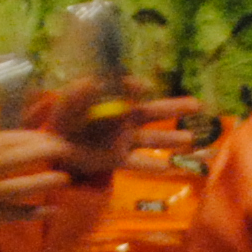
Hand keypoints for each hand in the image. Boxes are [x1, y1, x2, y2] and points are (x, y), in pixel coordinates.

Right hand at [0, 131, 95, 234]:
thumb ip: (11, 139)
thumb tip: (46, 108)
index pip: (8, 140)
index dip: (36, 138)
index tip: (58, 139)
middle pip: (10, 160)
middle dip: (41, 153)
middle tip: (66, 152)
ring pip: (12, 189)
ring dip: (40, 183)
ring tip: (64, 179)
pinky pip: (12, 215)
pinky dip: (33, 214)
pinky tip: (54, 210)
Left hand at [41, 80, 208, 173]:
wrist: (52, 144)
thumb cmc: (63, 117)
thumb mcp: (71, 99)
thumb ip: (86, 90)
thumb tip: (99, 84)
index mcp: (114, 101)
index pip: (132, 91)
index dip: (137, 88)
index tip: (144, 88)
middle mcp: (124, 119)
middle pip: (154, 112)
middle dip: (176, 107)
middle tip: (198, 105)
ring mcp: (123, 140)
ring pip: (152, 139)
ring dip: (170, 139)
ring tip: (190, 139)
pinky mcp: (116, 159)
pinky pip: (137, 162)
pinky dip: (151, 165)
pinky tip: (167, 167)